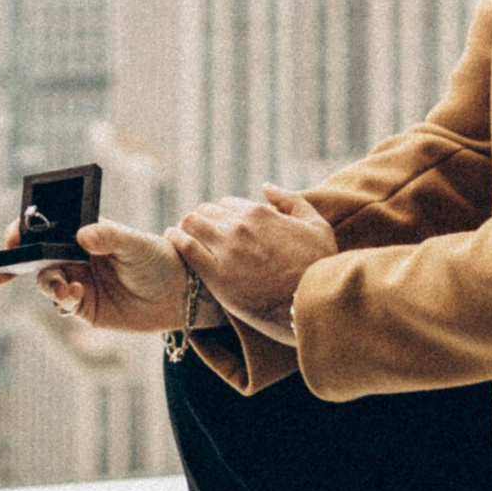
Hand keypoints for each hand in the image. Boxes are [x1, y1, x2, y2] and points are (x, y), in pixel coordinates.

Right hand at [0, 219, 187, 337]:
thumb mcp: (137, 244)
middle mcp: (74, 254)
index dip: (23, 230)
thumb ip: (110, 237)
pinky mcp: (83, 305)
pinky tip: (75, 295)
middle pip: (35, 255)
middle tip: (5, 268)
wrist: (179, 296)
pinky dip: (61, 299)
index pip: (46, 227)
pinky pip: (61, 302)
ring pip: (44, 280)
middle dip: (16, 260)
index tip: (12, 238)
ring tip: (64, 287)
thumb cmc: (159, 260)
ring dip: (46, 283)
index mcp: (83, 231)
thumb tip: (83, 235)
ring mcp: (76, 279)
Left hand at [170, 188, 337, 335]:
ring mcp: (227, 250)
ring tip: (181, 236)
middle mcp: (240, 226)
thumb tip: (265, 186)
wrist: (314, 304)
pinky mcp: (217, 276)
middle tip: (199, 235)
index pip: (226, 204)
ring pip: (191, 223)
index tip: (219, 228)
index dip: (222, 216)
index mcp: (260, 213)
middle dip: (201, 220)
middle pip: (205, 211)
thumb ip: (290, 200)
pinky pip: (186, 248)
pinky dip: (175, 240)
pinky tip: (171, 239)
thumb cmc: (320, 266)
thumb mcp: (316, 225)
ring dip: (185, 227)